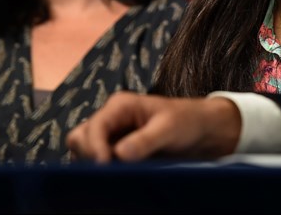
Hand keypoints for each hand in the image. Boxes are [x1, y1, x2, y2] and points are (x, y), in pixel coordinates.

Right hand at [66, 92, 241, 161]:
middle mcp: (110, 118)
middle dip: (90, 155)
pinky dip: (102, 170)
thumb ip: (146, 140)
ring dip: (94, 164)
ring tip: (117, 173)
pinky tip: (118, 176)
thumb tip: (120, 154)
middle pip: (80, 138)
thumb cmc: (186, 122)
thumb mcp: (169, 129)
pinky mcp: (114, 151)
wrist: (200, 130)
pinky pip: (96, 162)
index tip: (105, 165)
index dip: (95, 147)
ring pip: (83, 151)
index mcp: (120, 105)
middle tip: (110, 171)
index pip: (94, 127)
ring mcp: (110, 135)